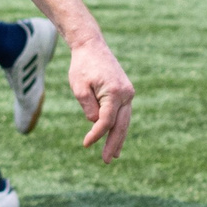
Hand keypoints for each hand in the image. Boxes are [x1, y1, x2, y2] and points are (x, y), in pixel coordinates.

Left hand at [64, 35, 134, 161]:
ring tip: (114, 155)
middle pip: (120, 125)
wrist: (92, 46)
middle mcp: (126, 94)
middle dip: (113, 143)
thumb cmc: (82, 65)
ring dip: (119, 138)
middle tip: (107, 160)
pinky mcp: (126, 92)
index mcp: (114, 92)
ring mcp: (128, 93)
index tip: (86, 144)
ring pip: (124, 121)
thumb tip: (96, 122)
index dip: (96, 134)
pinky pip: (123, 114)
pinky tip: (115, 139)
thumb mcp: (79, 87)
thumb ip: (88, 106)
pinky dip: (119, 126)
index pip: (106, 121)